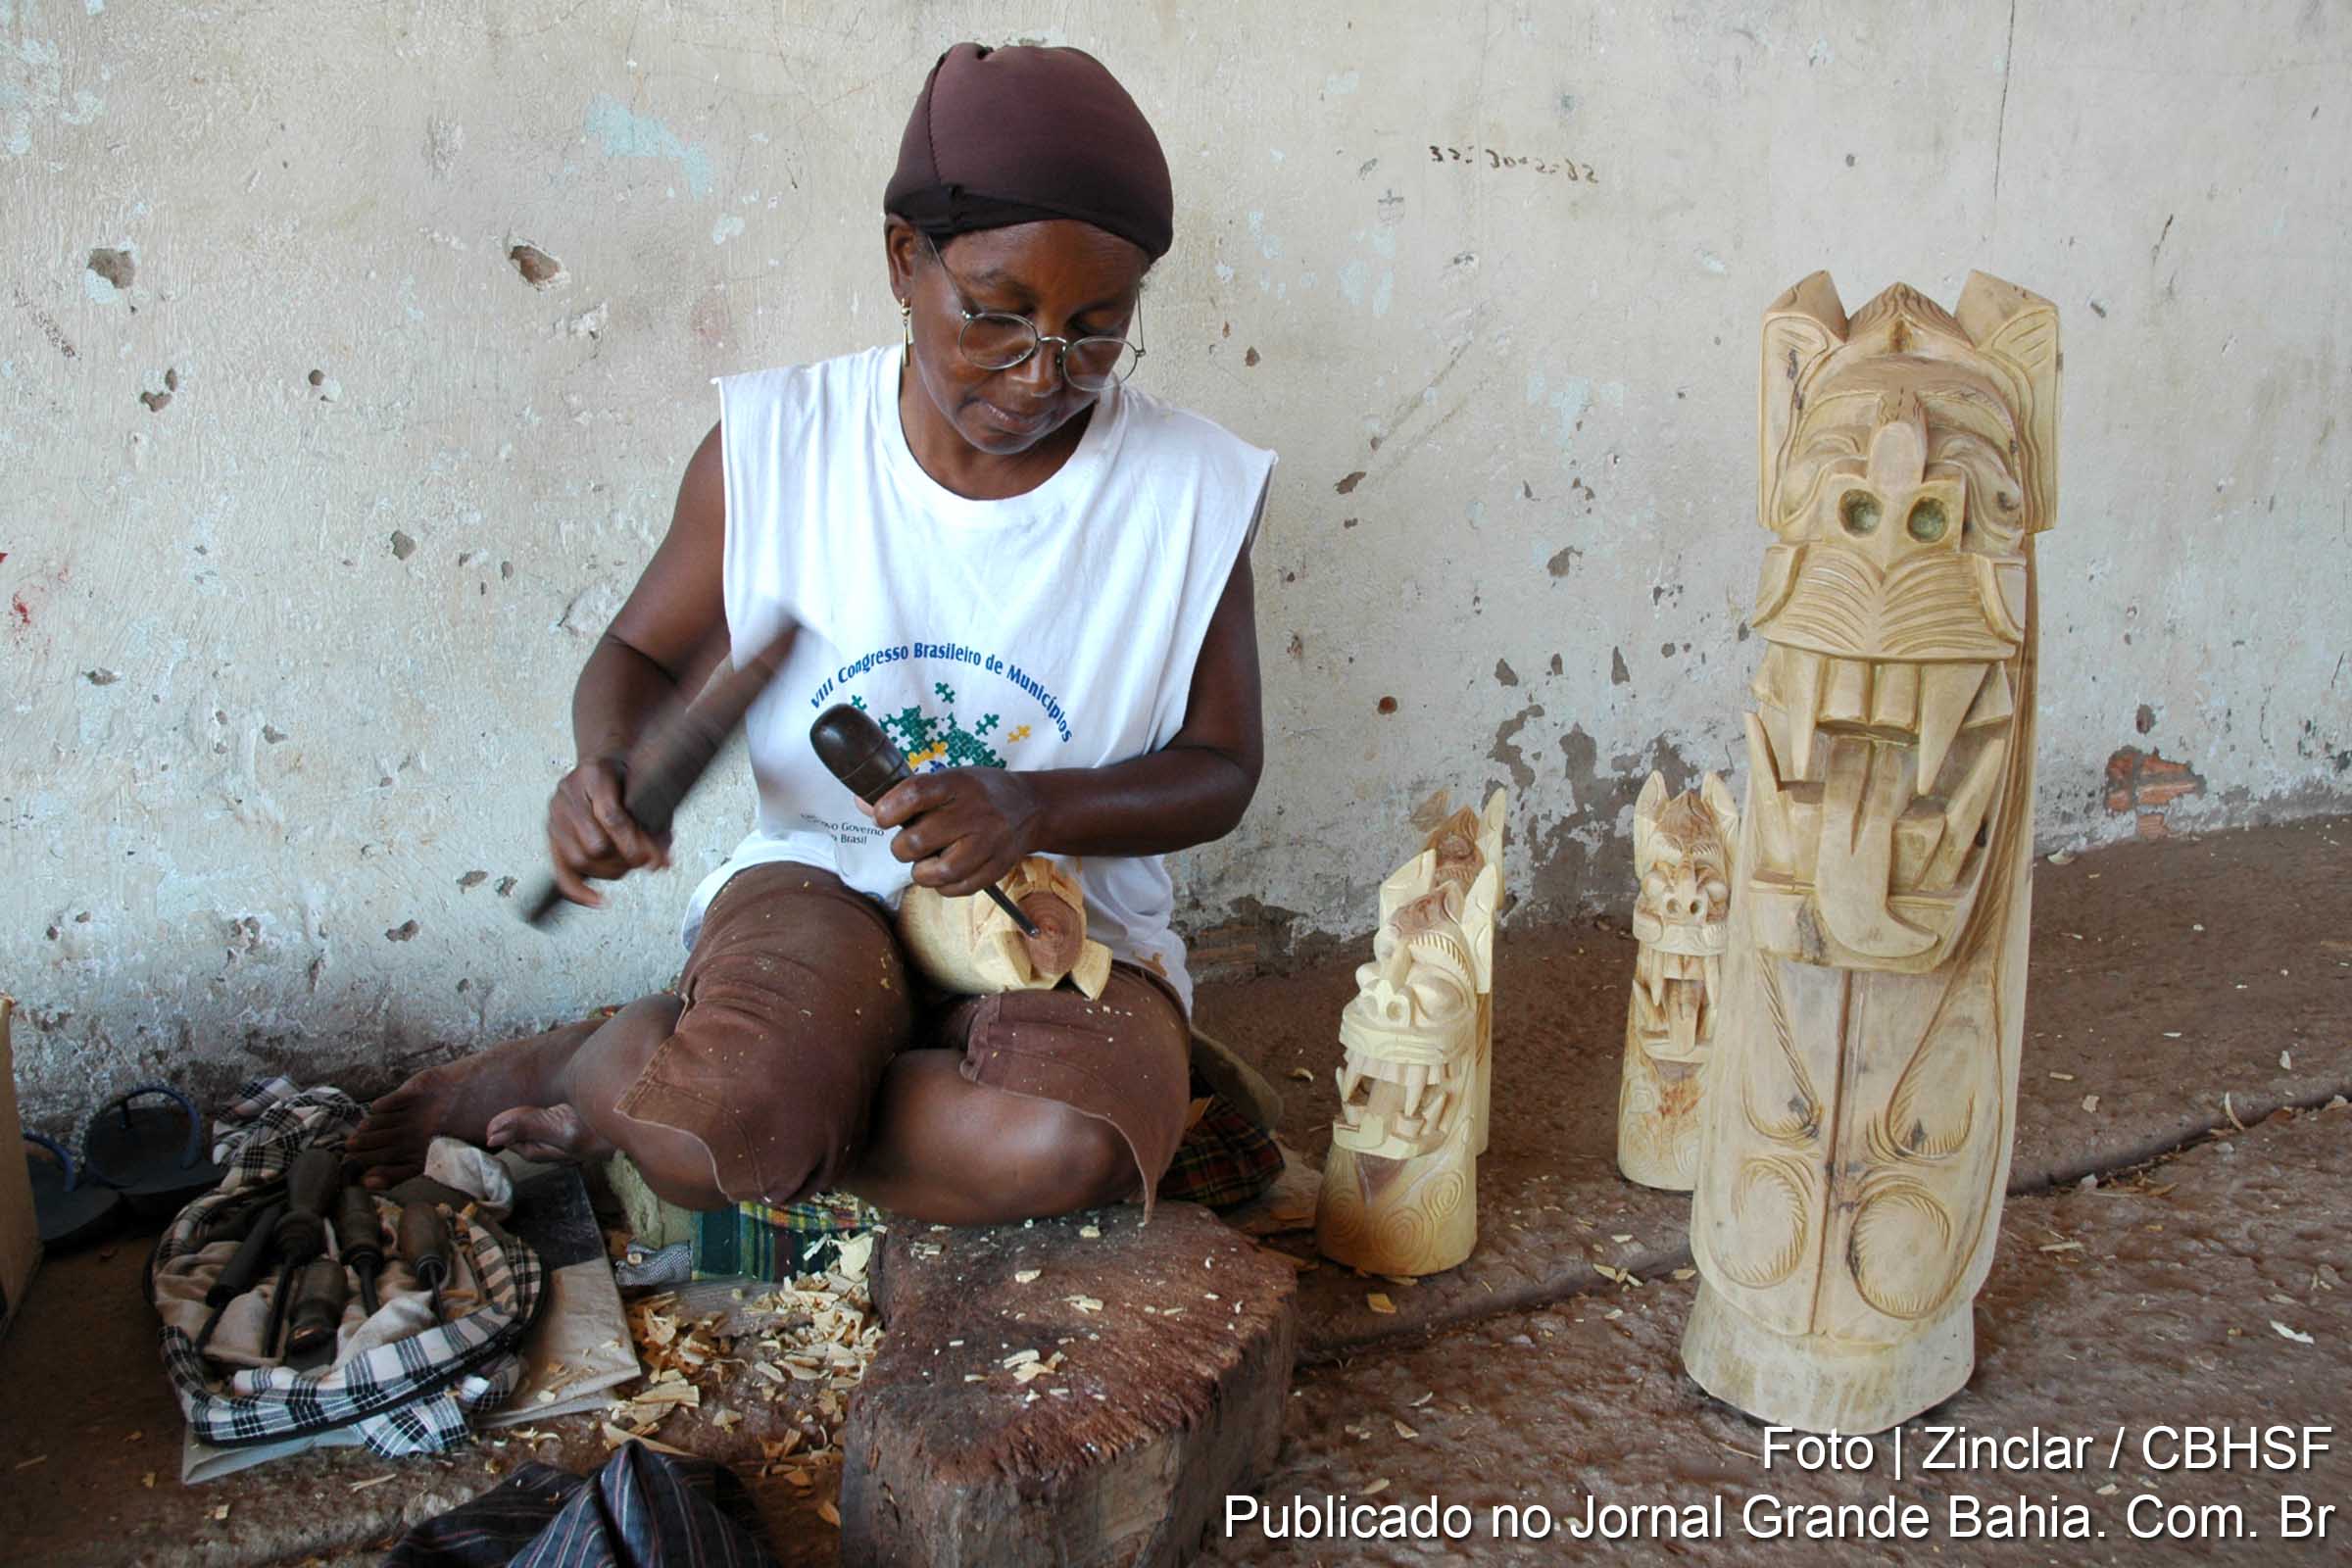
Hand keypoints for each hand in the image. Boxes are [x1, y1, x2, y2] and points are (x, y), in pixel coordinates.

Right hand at [545, 756, 672, 907]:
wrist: (603, 762)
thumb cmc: (627, 776)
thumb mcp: (647, 790)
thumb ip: (658, 824)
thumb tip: (662, 862)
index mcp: (594, 774)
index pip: (612, 818)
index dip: (634, 844)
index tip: (654, 860)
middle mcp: (568, 792)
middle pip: (594, 844)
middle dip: (623, 860)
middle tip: (642, 862)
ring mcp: (556, 813)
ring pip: (578, 859)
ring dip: (608, 871)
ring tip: (627, 867)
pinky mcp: (551, 833)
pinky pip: (560, 870)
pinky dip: (579, 891)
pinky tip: (597, 900)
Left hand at [873, 767, 1045, 895]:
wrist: (1030, 807)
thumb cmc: (977, 794)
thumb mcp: (946, 781)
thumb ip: (905, 794)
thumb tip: (863, 803)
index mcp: (958, 783)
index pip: (914, 794)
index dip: (888, 809)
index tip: (882, 817)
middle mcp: (975, 811)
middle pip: (919, 840)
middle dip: (902, 848)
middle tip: (907, 845)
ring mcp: (989, 842)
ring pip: (939, 872)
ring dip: (921, 872)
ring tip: (924, 863)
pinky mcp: (997, 868)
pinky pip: (958, 889)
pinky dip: (942, 886)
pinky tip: (943, 873)